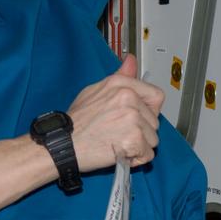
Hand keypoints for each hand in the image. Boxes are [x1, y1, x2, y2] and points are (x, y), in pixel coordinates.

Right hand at [66, 55, 163, 170]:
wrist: (64, 143)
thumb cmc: (76, 121)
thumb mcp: (94, 90)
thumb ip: (120, 77)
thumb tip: (131, 61)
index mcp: (121, 84)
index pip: (156, 96)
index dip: (149, 110)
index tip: (139, 117)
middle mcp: (129, 98)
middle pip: (154, 121)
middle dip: (141, 131)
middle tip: (119, 133)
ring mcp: (133, 118)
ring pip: (153, 139)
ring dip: (139, 146)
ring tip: (117, 142)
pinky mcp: (134, 139)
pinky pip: (148, 154)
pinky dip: (136, 158)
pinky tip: (120, 153)